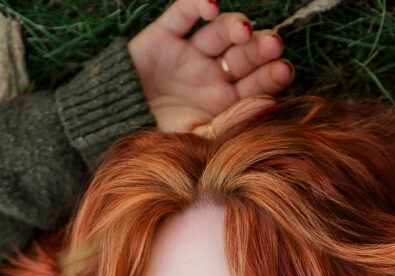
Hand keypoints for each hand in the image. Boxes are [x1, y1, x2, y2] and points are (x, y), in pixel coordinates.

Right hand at [127, 0, 293, 134]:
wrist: (109, 131)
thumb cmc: (155, 143)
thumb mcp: (195, 142)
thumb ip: (230, 126)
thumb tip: (270, 105)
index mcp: (224, 102)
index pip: (256, 83)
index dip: (272, 75)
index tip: (284, 70)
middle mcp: (211, 74)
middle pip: (244, 55)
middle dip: (260, 49)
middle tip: (273, 46)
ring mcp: (190, 54)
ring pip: (219, 32)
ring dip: (235, 26)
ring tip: (244, 30)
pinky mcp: (164, 36)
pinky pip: (183, 14)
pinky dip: (197, 4)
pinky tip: (211, 6)